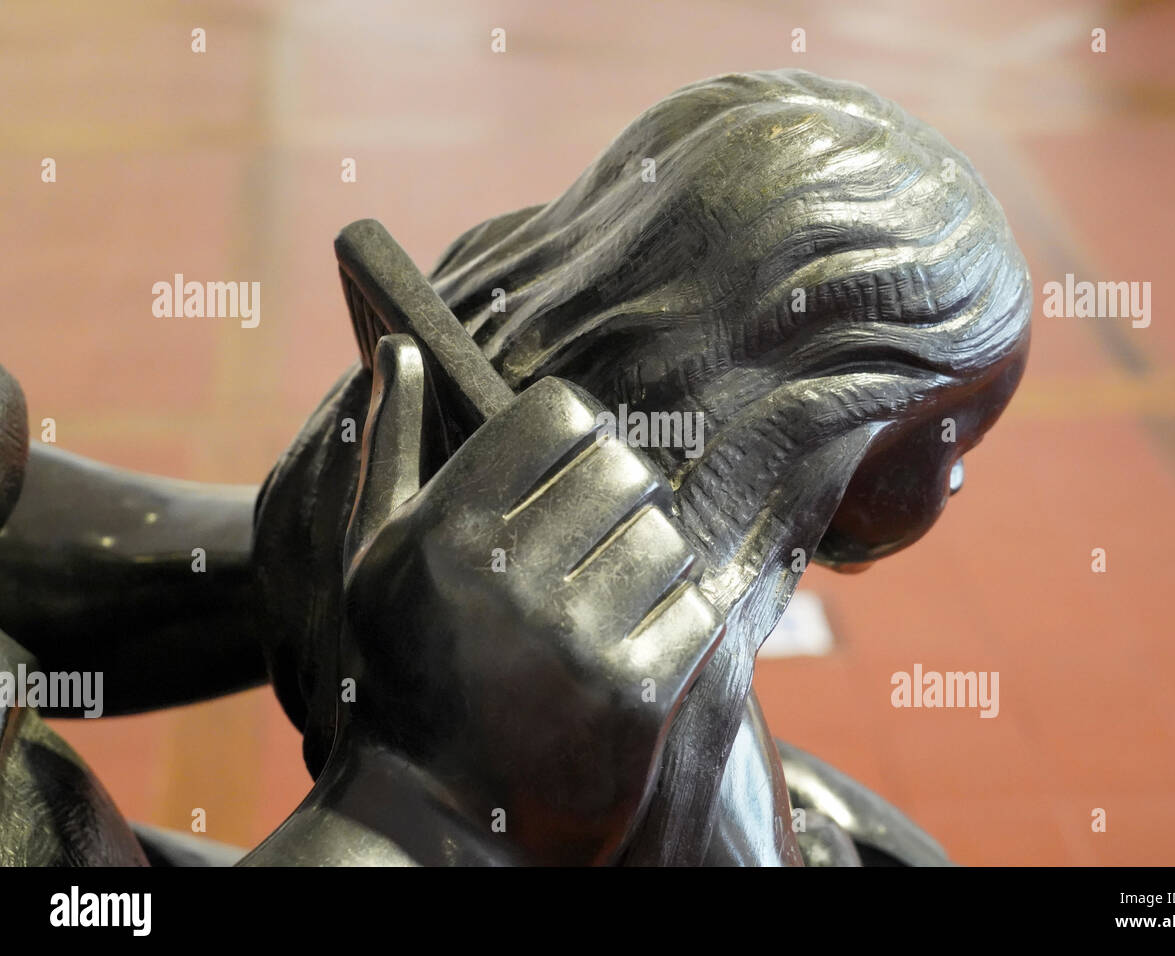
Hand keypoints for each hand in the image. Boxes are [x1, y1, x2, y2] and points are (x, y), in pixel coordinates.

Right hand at [336, 334, 723, 864]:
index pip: (564, 414)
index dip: (579, 433)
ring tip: (613, 599)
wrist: (435, 819)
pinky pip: (699, 608)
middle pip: (625, 468)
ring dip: (652, 562)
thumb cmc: (405, 671)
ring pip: (670, 536)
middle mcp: (509, 580)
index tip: (573, 469)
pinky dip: (679, 619)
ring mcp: (577, 642)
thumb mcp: (372, 560)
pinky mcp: (635, 698)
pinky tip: (635, 645)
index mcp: (445, 531)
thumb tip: (400, 346)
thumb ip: (389, 447)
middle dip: (620, 496)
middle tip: (599, 538)